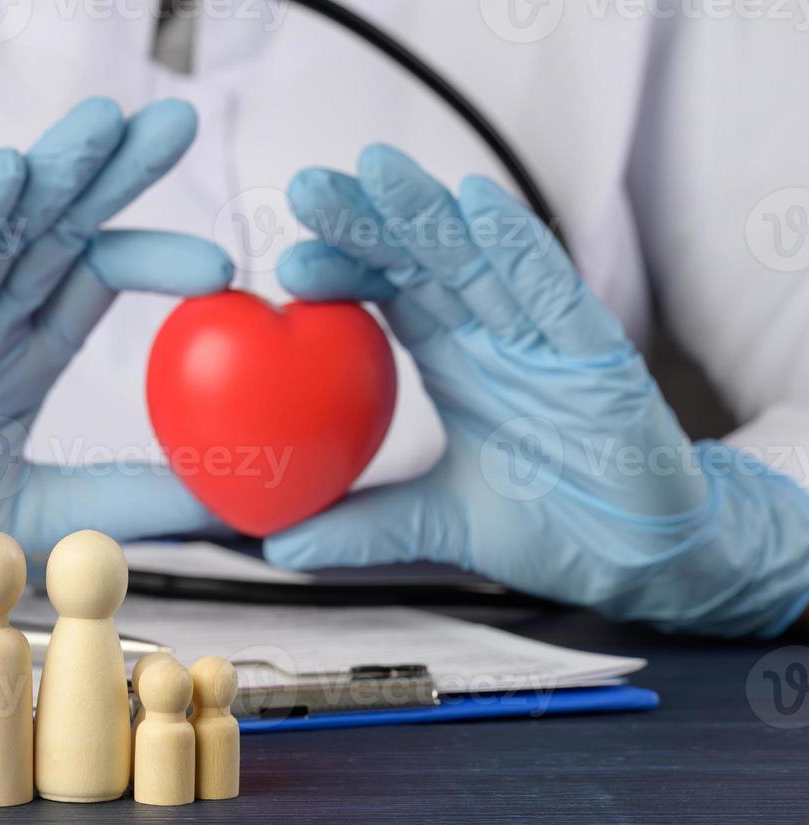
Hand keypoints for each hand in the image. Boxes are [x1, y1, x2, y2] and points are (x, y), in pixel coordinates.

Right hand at [0, 99, 232, 615]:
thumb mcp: (48, 512)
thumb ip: (130, 499)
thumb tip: (226, 499)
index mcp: (24, 354)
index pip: (99, 279)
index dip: (159, 258)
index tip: (223, 266)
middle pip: (62, 230)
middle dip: (118, 175)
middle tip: (177, 121)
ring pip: (4, 230)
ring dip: (54, 173)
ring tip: (106, 123)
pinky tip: (10, 175)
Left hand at [265, 145, 808, 635]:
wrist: (641, 557)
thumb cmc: (550, 522)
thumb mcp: (436, 524)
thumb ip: (363, 526)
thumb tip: (280, 545)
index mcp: (457, 359)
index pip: (391, 294)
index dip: (344, 269)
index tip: (288, 264)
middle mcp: (496, 336)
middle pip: (425, 260)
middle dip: (369, 219)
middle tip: (308, 186)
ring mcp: (547, 340)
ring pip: (483, 258)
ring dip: (430, 213)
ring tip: (378, 170)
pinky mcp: (599, 358)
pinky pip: (555, 294)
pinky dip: (519, 249)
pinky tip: (478, 207)